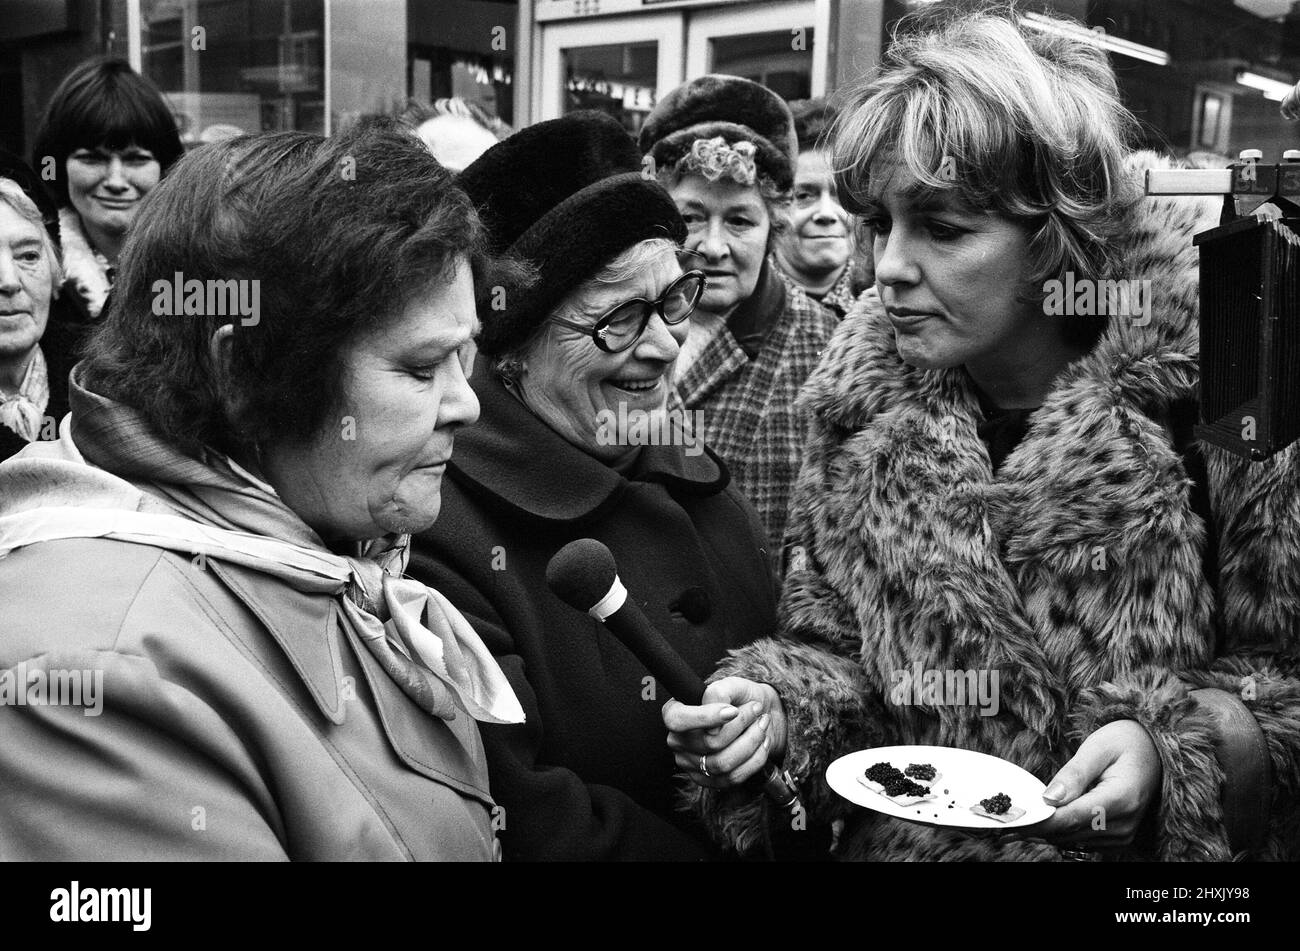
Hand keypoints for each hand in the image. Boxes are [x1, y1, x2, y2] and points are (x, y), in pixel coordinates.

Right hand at [662, 677, 786, 788]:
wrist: (757, 715)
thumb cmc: (739, 698)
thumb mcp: (731, 685)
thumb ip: (718, 694)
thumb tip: (714, 726)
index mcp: (674, 712)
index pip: (677, 720)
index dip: (705, 717)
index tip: (733, 710)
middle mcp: (677, 741)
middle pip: (708, 743)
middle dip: (741, 725)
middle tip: (757, 710)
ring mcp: (691, 764)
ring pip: (723, 763)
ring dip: (751, 742)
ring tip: (763, 725)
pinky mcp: (707, 780)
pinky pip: (733, 778)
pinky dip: (755, 760)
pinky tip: (762, 743)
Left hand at [1021, 719, 1162, 850]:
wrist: (1153, 751)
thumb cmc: (1125, 742)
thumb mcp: (1098, 747)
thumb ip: (1074, 774)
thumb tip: (1049, 798)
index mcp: (1122, 798)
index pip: (1072, 818)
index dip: (1039, 822)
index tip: (1011, 820)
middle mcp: (1124, 823)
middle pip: (1069, 832)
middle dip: (1035, 826)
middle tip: (1004, 818)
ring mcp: (1122, 834)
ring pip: (1072, 840)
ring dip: (1045, 831)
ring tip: (1017, 818)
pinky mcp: (1116, 838)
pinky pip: (1080, 840)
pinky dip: (1059, 832)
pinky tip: (1042, 819)